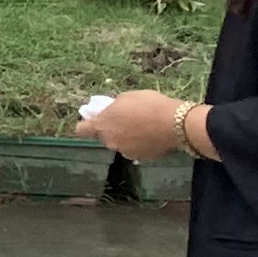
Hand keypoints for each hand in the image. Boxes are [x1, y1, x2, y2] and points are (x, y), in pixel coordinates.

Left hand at [77, 89, 191, 162]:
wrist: (176, 123)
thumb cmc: (148, 105)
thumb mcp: (126, 97)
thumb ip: (114, 107)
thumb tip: (112, 112)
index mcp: (102, 126)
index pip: (81, 130)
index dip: (86, 125)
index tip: (94, 119)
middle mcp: (110, 142)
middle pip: (104, 136)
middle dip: (112, 129)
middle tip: (127, 119)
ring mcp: (126, 152)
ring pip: (121, 143)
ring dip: (127, 138)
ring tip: (144, 127)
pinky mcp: (142, 158)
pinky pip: (137, 149)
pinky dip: (141, 144)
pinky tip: (153, 135)